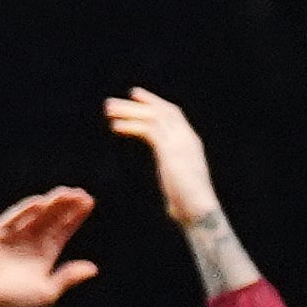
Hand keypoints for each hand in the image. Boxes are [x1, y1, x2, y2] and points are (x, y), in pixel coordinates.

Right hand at [0, 187, 99, 306]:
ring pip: (36, 213)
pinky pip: (13, 218)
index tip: (89, 201)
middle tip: (79, 193)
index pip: (64, 228)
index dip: (76, 215)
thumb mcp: (46, 292)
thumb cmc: (15, 301)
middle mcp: (31, 240)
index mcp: (45, 253)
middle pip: (53, 217)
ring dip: (50, 203)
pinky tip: (40, 203)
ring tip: (64, 194)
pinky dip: (25, 210)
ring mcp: (14, 235)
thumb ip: (68, 277)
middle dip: (66, 204)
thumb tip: (93, 269)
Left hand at [105, 87, 219, 225]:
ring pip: (153, 117)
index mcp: (190, 142)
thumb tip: (171, 202)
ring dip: (129, 112)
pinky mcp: (169, 150)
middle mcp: (186, 138)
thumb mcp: (181, 185)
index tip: (136, 97)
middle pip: (161, 111)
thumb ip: (175, 182)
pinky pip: (148, 130)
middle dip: (137, 104)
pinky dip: (131, 126)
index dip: (154, 104)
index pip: (173, 114)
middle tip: (113, 102)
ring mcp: (179, 142)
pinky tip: (115, 127)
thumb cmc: (190, 206)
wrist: (199, 210)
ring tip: (108, 110)